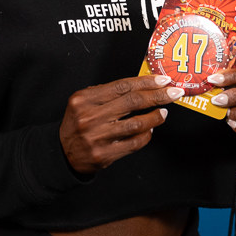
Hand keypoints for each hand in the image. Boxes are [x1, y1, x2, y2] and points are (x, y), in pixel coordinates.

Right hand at [60, 75, 182, 172]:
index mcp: (84, 99)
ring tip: (163, 113)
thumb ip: (106, 93)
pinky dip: (146, 135)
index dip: (146, 82)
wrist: (62, 152)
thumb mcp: (83, 102)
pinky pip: (134, 144)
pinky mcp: (104, 155)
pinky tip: (150, 130)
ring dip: (155, 117)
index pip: (122, 86)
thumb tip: (142, 86)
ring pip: (136, 124)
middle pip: (132, 102)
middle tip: (174, 93)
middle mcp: (90, 117)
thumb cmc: (78, 123)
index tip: (163, 80)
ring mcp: (97, 137)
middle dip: (158, 96)